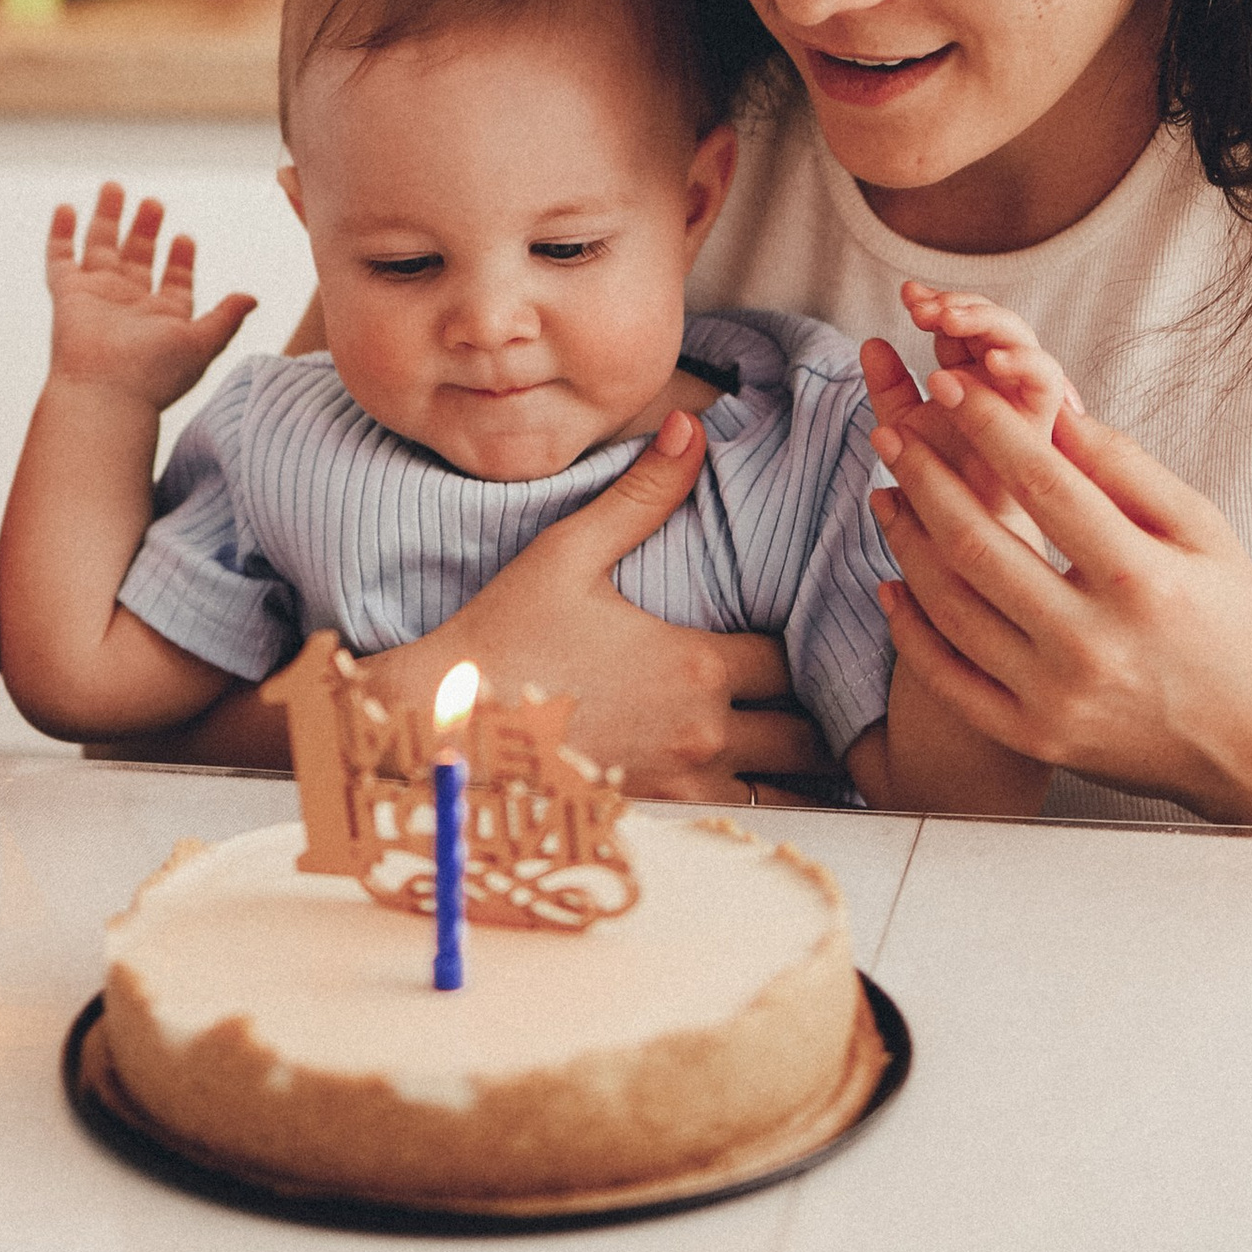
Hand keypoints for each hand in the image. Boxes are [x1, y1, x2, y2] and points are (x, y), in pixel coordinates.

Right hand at [45, 184, 256, 409]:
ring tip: (115, 187)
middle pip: (138, 258)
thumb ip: (226, 317)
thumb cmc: (156, 375)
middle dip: (146, 230)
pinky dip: (61, 233)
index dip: (180, 261)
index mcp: (163, 317)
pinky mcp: (68, 293)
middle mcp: (130, 305)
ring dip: (108, 218)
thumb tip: (251, 297)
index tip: (185, 238)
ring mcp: (98, 296)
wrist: (107, 393)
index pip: (174, 282)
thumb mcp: (202, 343)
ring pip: (102, 247)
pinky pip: (60, 257)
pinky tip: (66, 208)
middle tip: (154, 203)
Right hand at [378, 409, 824, 799]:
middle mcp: (702, 733)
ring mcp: (684, 788)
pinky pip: (744, 823)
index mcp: (694, 665)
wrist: (444, 729)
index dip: (792, 651)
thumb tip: (692, 425)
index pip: (788, 660)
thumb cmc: (501, 638)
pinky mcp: (661, 825)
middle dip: (807, 715)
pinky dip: (761, 808)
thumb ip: (642, 495)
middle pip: (804, 732)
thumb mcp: (568, 554)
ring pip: (786, 787)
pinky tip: (753, 793)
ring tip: (790, 752)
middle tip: (800, 700)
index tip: (778, 643)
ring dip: (793, 770)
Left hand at [864, 283, 1078, 560]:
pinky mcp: (1051, 436)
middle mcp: (1009, 397)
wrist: (961, 572)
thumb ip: (890, 392)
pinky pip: (1051, 386)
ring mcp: (1031, 414)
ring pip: (1025, 345)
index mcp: (979, 387)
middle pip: (999, 327)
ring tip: (946, 320)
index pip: (968, 327)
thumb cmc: (940, 506)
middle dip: (963, 305)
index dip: (941, 303)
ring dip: (988, 322)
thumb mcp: (906, 437)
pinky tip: (990, 358)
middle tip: (923, 307)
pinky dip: (1026, 363)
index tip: (908, 296)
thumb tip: (872, 341)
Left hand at [866, 382, 1251, 825]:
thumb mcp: (1204, 532)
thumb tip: (1055, 413)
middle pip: (977, 543)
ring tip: (887, 495)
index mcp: (1140, 580)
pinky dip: (910, 629)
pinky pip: (948, 679)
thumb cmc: (1233, 623)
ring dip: (906, 544)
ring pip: (950, 607)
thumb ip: (1130, 470)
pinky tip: (891, 583)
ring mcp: (1056, 697)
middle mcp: (1092, 641)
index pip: (1042, 483)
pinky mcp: (1033, 738)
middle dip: (924, 478)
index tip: (948, 383)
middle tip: (892, 433)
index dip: (987, 425)